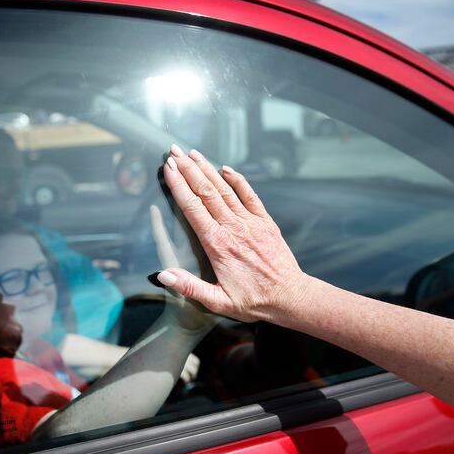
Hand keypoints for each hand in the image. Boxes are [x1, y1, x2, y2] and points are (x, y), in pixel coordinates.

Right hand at [156, 145, 305, 322]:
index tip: (168, 168)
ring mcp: (250, 222)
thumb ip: (189, 286)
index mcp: (217, 245)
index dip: (178, 185)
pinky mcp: (265, 222)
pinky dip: (237, 179)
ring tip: (193, 153)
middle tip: (174, 152)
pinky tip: (226, 168)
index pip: (192, 207)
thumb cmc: (254, 301)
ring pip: (224, 189)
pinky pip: (249, 195)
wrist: (289, 297)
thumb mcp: (218, 301)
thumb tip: (163, 275)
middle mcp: (233, 228)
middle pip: (206, 191)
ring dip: (207, 169)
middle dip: (188, 169)